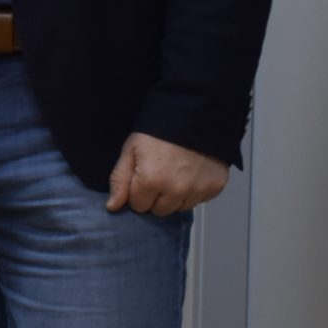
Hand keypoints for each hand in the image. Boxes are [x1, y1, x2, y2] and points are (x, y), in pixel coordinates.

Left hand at [105, 132, 227, 215]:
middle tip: (159, 175)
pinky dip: (193, 192)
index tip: (143, 177)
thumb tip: (113, 206)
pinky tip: (190, 174)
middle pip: (159, 211)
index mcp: (151, 181)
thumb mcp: (131, 151)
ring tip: (175, 174)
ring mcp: (198, 189)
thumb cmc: (159, 132)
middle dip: (155, 197)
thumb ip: (119, 180)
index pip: (139, 206)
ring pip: (180, 208)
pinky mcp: (214, 187)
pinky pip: (199, 201)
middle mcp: (176, 190)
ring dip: (175, 197)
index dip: (138, 192)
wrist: (192, 117)